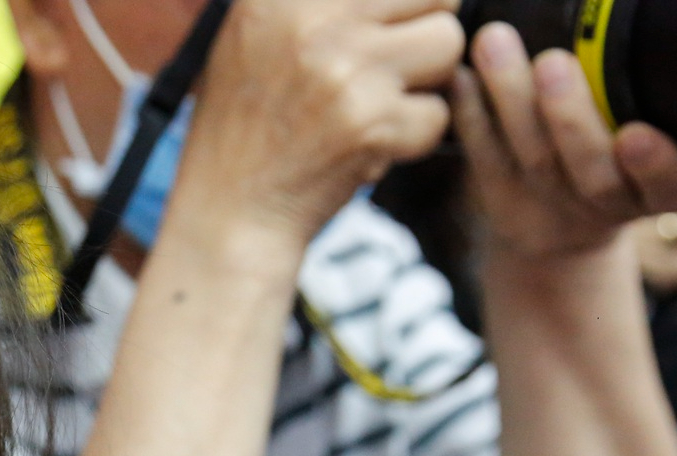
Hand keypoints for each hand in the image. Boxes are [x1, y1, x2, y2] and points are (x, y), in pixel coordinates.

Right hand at [181, 0, 465, 247]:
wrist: (229, 214)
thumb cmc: (246, 126)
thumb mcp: (254, 35)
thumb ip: (314, 3)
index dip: (403, 4)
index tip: (389, 29)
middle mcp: (314, 21)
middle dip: (424, 30)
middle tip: (393, 65)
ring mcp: (346, 71)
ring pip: (447, 44)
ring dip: (428, 80)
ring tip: (383, 103)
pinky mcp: (371, 124)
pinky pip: (438, 113)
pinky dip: (415, 137)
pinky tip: (372, 146)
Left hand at [454, 23, 676, 258]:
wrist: (576, 215)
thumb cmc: (639, 146)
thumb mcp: (676, 125)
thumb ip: (663, 90)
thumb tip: (654, 21)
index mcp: (671, 183)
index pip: (671, 182)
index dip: (654, 163)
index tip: (634, 136)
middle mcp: (613, 199)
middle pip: (590, 170)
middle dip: (569, 116)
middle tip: (553, 63)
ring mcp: (555, 203)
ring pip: (533, 158)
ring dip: (510, 98)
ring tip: (495, 42)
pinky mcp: (505, 198)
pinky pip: (486, 159)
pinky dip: (470, 115)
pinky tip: (459, 74)